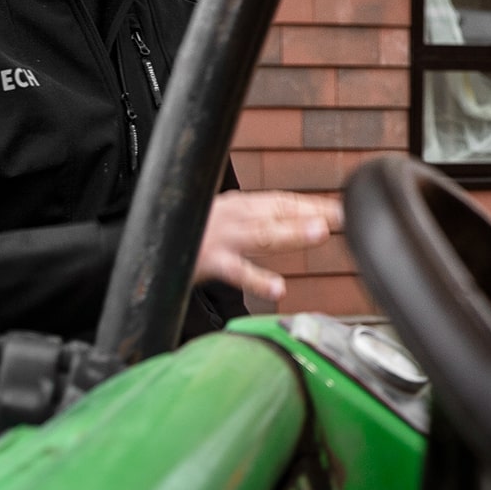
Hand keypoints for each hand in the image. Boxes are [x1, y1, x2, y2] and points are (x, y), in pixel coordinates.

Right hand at [193, 190, 342, 303]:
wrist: (146, 244)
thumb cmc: (189, 235)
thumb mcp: (224, 223)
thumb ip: (256, 224)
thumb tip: (294, 226)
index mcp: (239, 205)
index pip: (282, 201)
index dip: (313, 204)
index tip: (343, 208)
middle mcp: (233, 215)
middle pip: (278, 212)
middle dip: (312, 212)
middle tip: (343, 216)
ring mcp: (221, 237)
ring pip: (263, 234)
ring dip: (292, 232)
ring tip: (320, 232)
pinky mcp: (207, 261)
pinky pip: (236, 271)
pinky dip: (257, 280)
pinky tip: (278, 288)